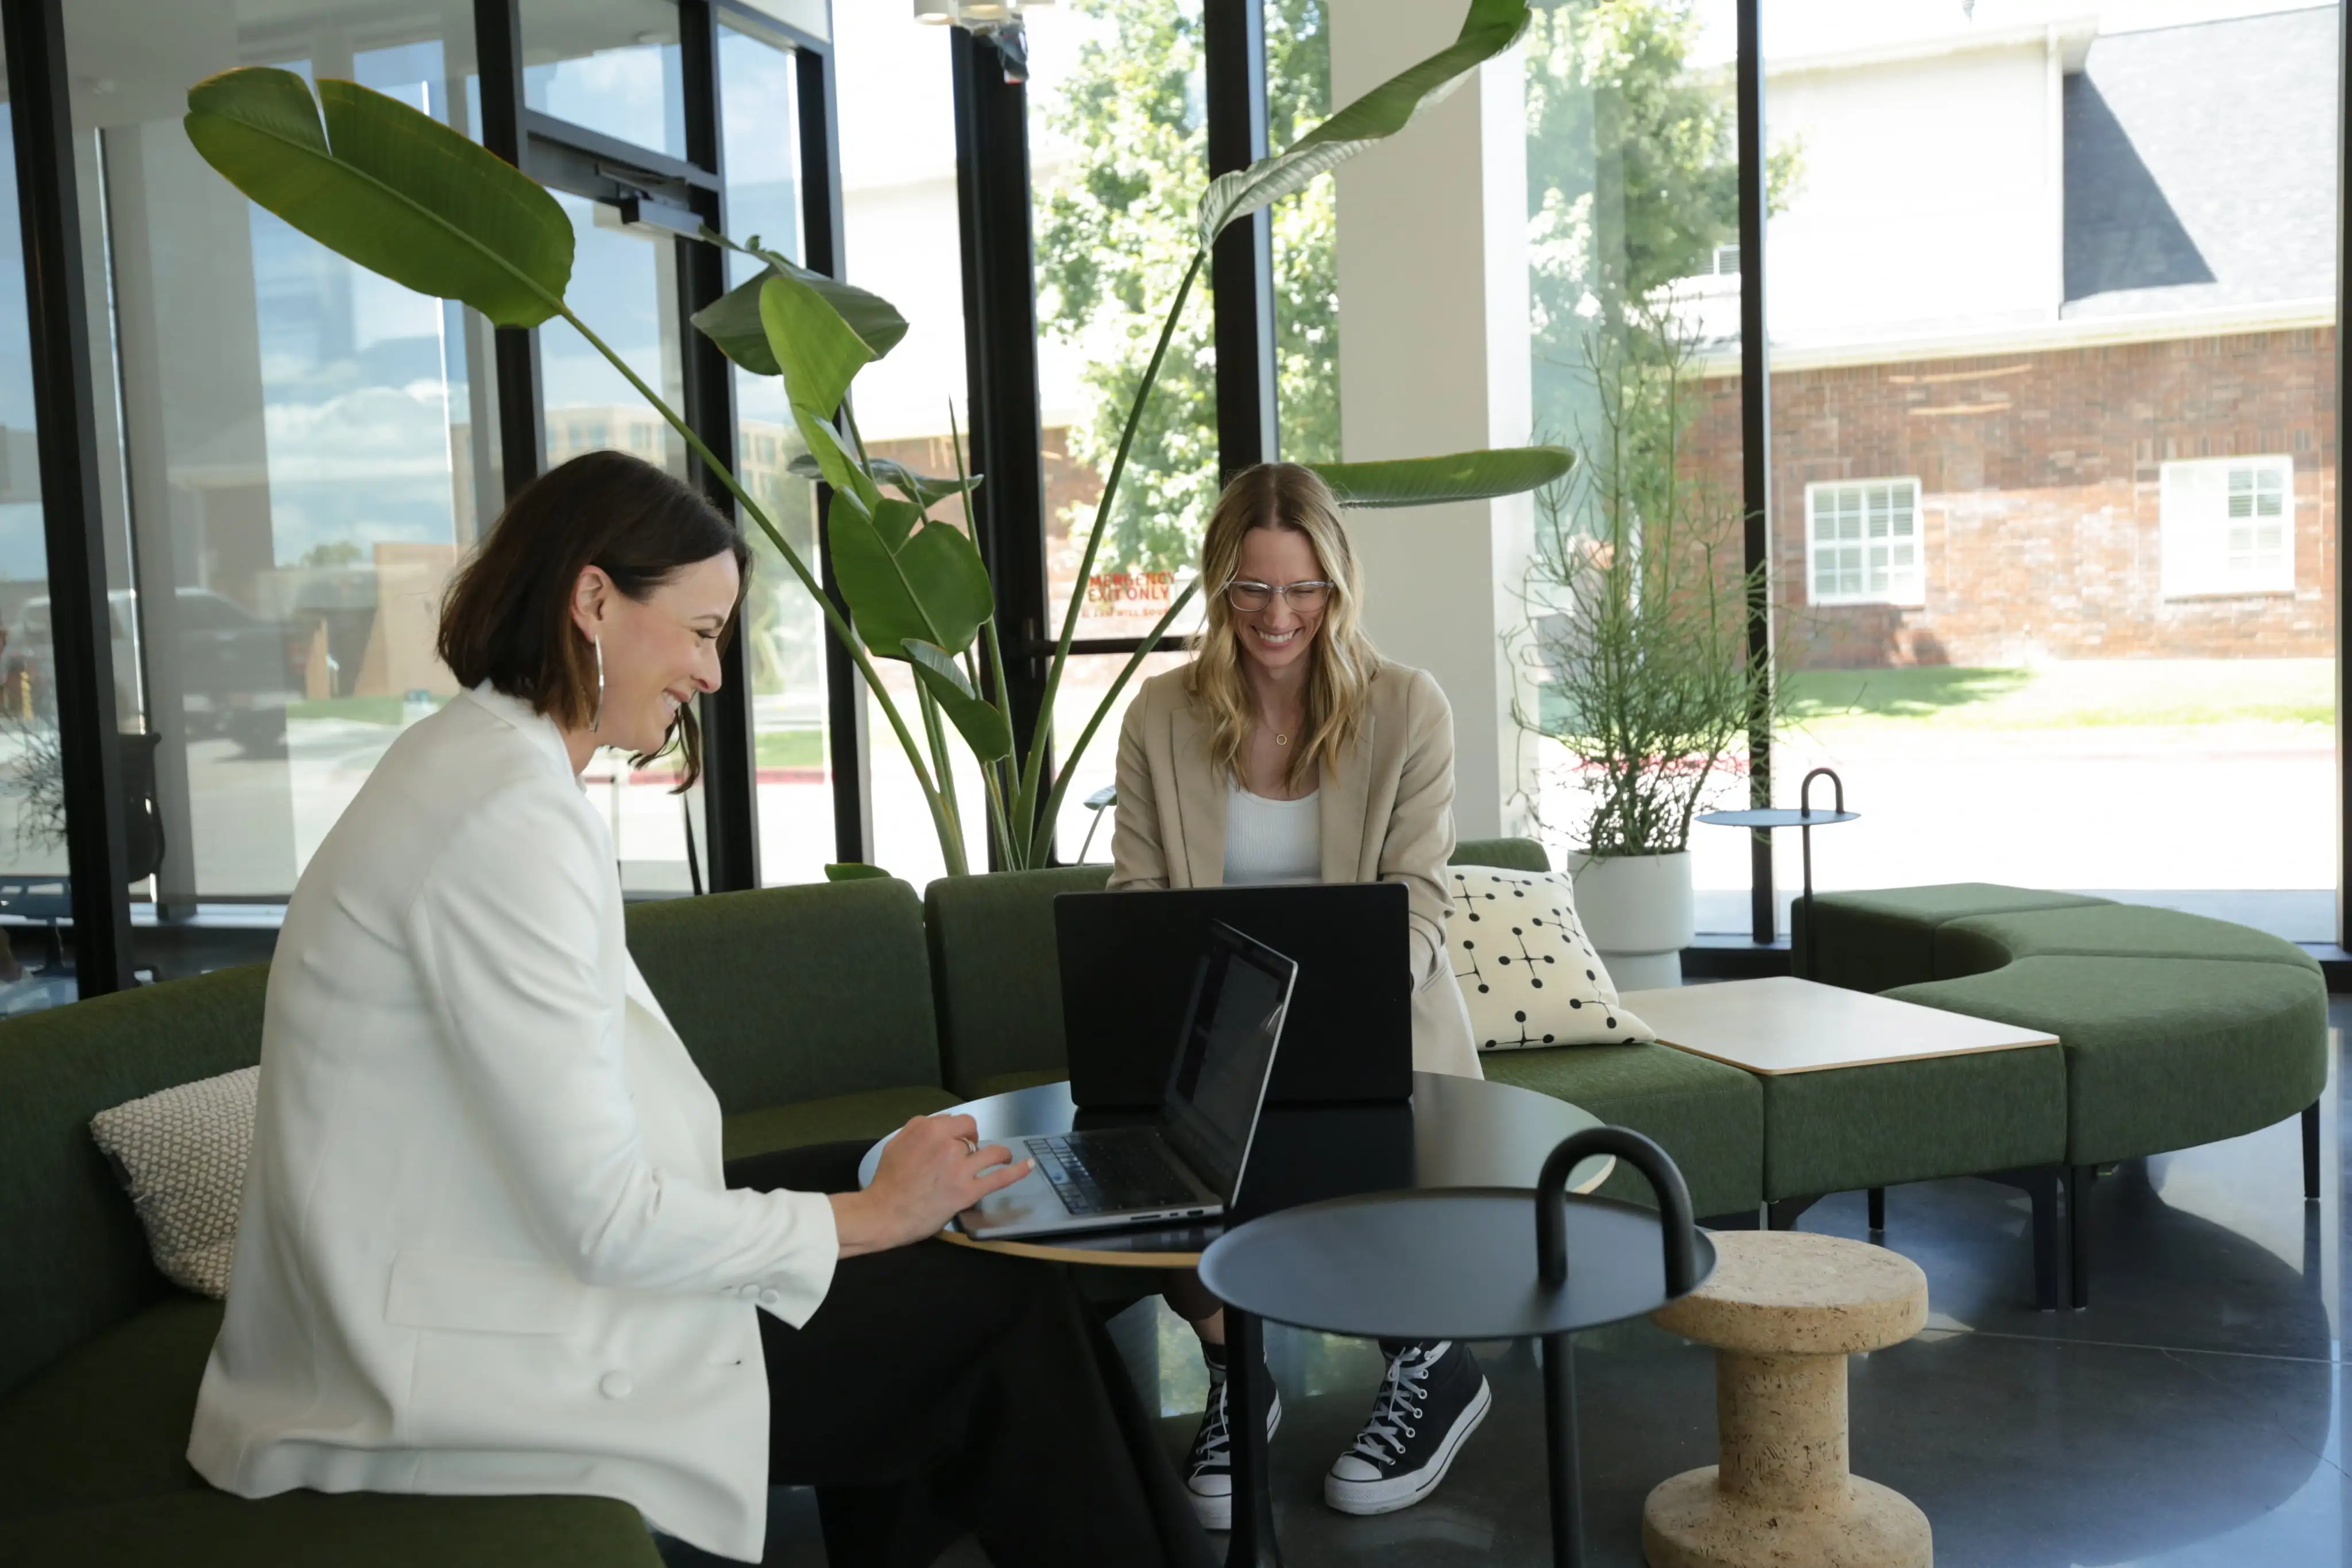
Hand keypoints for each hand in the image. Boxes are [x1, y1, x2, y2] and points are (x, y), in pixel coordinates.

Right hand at [831, 1114, 1032, 1257]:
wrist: (883, 1213)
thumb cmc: (886, 1182)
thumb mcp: (896, 1145)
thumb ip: (916, 1131)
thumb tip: (934, 1126)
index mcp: (927, 1129)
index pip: (955, 1121)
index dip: (959, 1131)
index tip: (957, 1142)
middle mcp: (946, 1144)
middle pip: (972, 1133)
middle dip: (973, 1141)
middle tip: (967, 1156)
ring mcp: (959, 1167)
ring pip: (990, 1152)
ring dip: (999, 1153)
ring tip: (1002, 1157)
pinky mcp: (967, 1190)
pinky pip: (998, 1177)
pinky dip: (1016, 1170)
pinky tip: (1028, 1165)